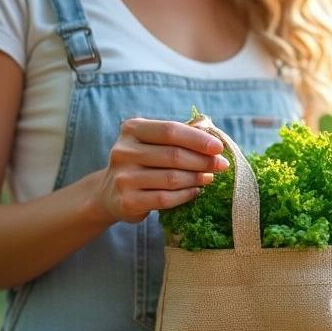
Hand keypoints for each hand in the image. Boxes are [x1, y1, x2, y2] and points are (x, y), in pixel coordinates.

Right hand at [95, 118, 228, 223]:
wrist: (110, 193)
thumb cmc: (142, 163)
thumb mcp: (152, 142)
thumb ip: (178, 135)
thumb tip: (210, 130)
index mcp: (132, 129)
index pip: (170, 130)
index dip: (198, 139)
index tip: (219, 147)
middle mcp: (123, 151)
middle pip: (174, 155)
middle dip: (203, 160)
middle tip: (222, 165)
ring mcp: (123, 177)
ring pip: (172, 178)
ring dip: (197, 178)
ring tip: (210, 178)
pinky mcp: (127, 201)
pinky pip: (165, 198)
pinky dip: (185, 195)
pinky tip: (196, 191)